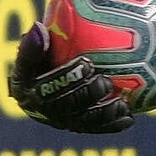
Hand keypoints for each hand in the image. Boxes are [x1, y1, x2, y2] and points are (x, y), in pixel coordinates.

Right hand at [8, 23, 132, 133]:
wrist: (47, 73)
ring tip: (121, 103)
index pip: (45, 86)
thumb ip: (36, 40)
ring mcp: (59, 121)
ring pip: (82, 121)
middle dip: (87, 95)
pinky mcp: (76, 126)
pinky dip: (112, 124)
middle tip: (105, 81)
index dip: (67, 77)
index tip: (87, 63)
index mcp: (26, 89)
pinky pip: (95, 128)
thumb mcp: (35, 45)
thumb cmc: (43, 51)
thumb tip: (38, 28)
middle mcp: (40, 110)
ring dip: (103, 113)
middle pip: (65, 107)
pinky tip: (129, 116)